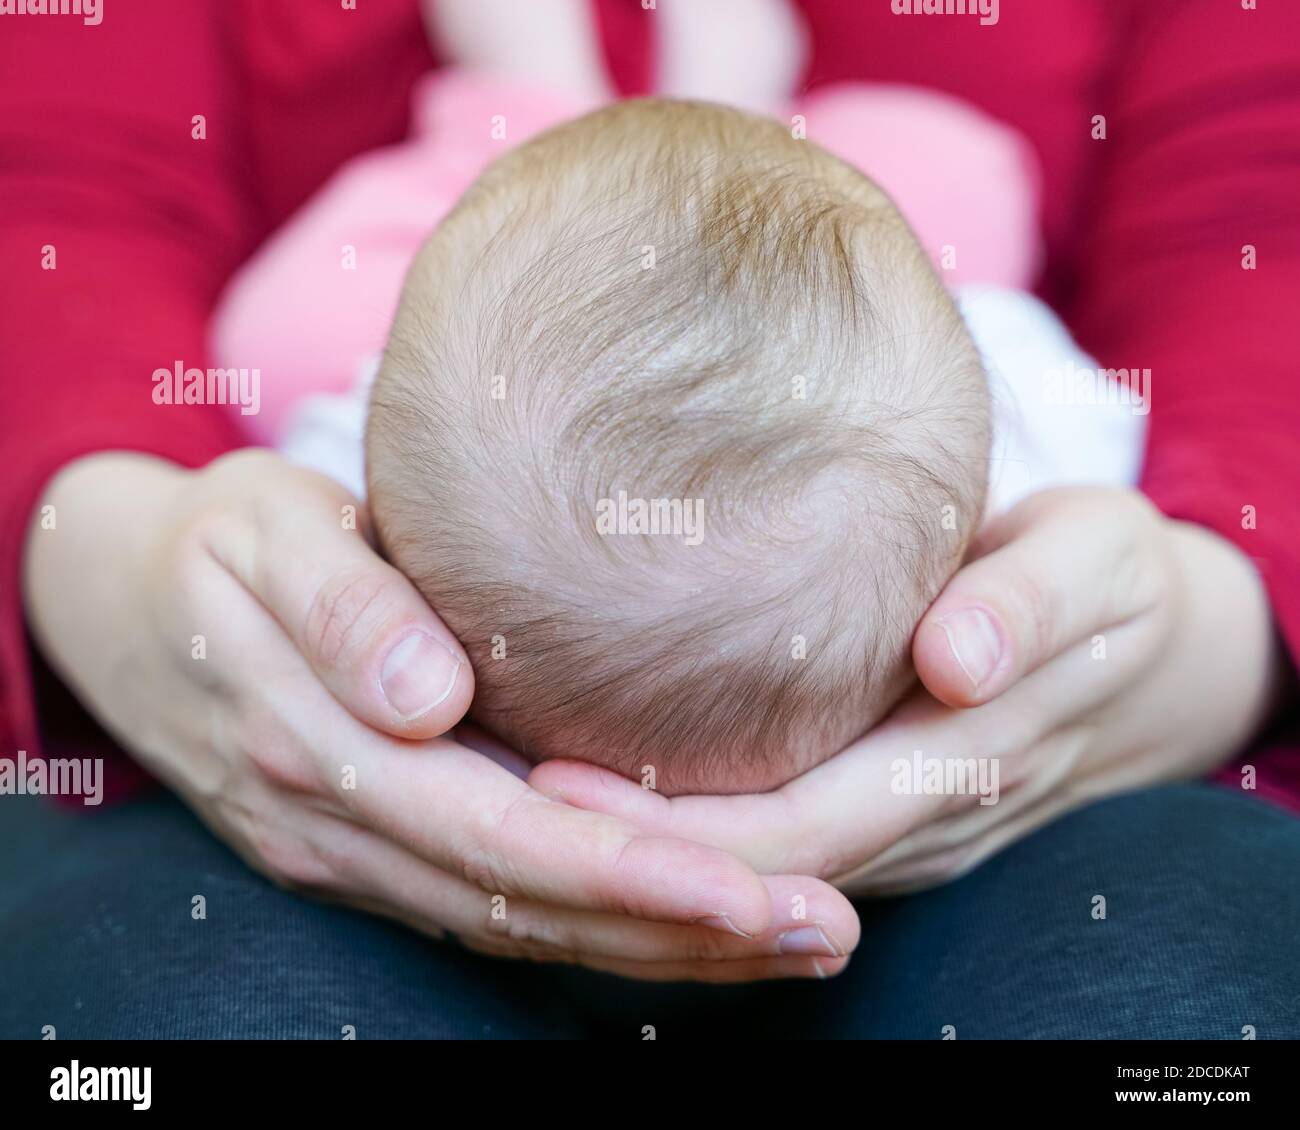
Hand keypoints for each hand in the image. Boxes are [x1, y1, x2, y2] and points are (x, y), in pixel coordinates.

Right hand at [22, 450, 857, 978]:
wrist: (128, 606)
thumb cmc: (219, 547)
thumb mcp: (259, 534)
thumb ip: (338, 607)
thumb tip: (423, 697)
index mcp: (323, 753)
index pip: (504, 840)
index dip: (630, 873)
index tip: (754, 887)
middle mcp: (349, 833)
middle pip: (535, 908)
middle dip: (683, 931)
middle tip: (827, 928)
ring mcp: (363, 855)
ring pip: (529, 926)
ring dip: (664, 943)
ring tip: (800, 934)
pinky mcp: (381, 849)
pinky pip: (503, 907)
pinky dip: (604, 922)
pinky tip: (695, 916)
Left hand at [530, 487, 1286, 892]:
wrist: (1150, 651)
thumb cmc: (1109, 583)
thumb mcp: (1098, 565)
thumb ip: (1034, 605)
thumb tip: (954, 655)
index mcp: (953, 764)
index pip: (790, 835)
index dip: (673, 834)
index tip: (557, 785)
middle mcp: (909, 819)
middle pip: (747, 868)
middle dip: (625, 849)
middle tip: (500, 786)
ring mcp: (892, 824)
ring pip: (752, 865)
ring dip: (645, 847)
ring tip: (522, 782)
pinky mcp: (880, 802)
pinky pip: (774, 829)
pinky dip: (688, 818)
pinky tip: (606, 764)